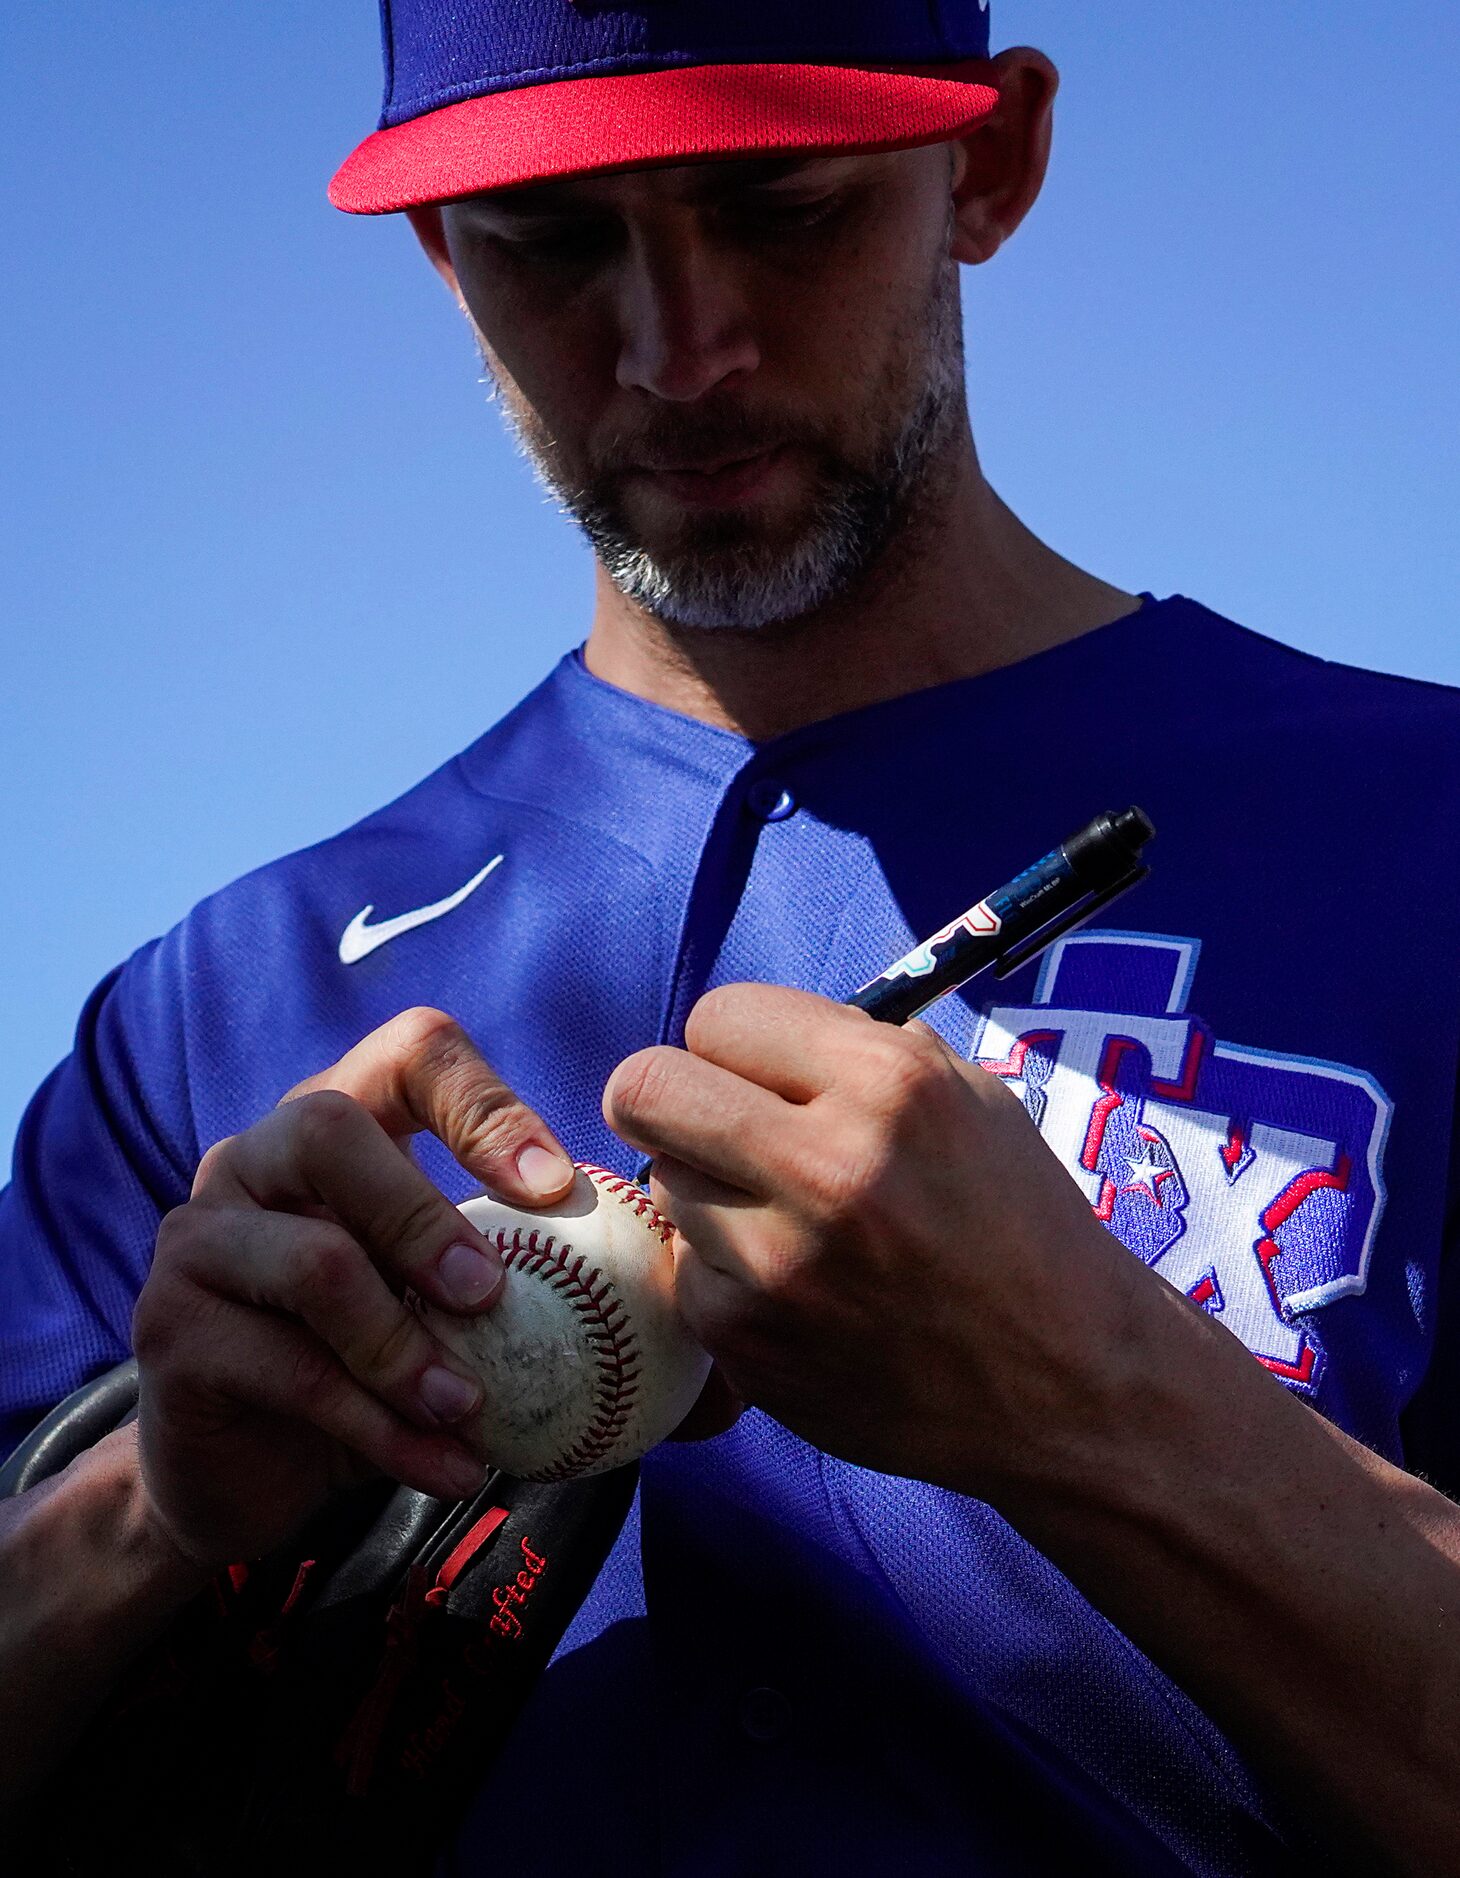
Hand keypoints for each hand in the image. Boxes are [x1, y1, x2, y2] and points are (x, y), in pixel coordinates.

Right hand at [130, 1008, 575, 1569]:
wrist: (251, 1472)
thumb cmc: (380, 1365)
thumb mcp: (453, 1308)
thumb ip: (538, 1278)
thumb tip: (691, 1281)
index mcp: (337, 1121)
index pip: (409, 1049)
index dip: (485, 1102)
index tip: (555, 1188)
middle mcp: (253, 1156)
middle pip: (325, 1126)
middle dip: (422, 1211)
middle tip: (492, 1295)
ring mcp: (201, 1237)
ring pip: (312, 1262)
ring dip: (408, 1345)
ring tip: (472, 1410)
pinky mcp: (170, 1328)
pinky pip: (291, 1369)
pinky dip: (383, 1427)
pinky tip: (449, 1468)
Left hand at [603, 984, 1145, 1497]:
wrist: (1066, 1382)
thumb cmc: (1013, 1224)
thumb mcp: (967, 1099)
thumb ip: (851, 1052)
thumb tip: (739, 1039)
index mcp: (891, 1083)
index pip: (718, 1016)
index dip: (735, 1046)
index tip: (757, 1077)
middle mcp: (832, 1165)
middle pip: (645, 1088)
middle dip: (666, 1099)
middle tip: (705, 1127)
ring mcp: (782, 1261)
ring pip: (662, 1180)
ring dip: (709, 1192)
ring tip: (788, 1224)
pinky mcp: (749, 1339)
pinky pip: (684, 1270)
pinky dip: (725, 1275)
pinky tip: (797, 1291)